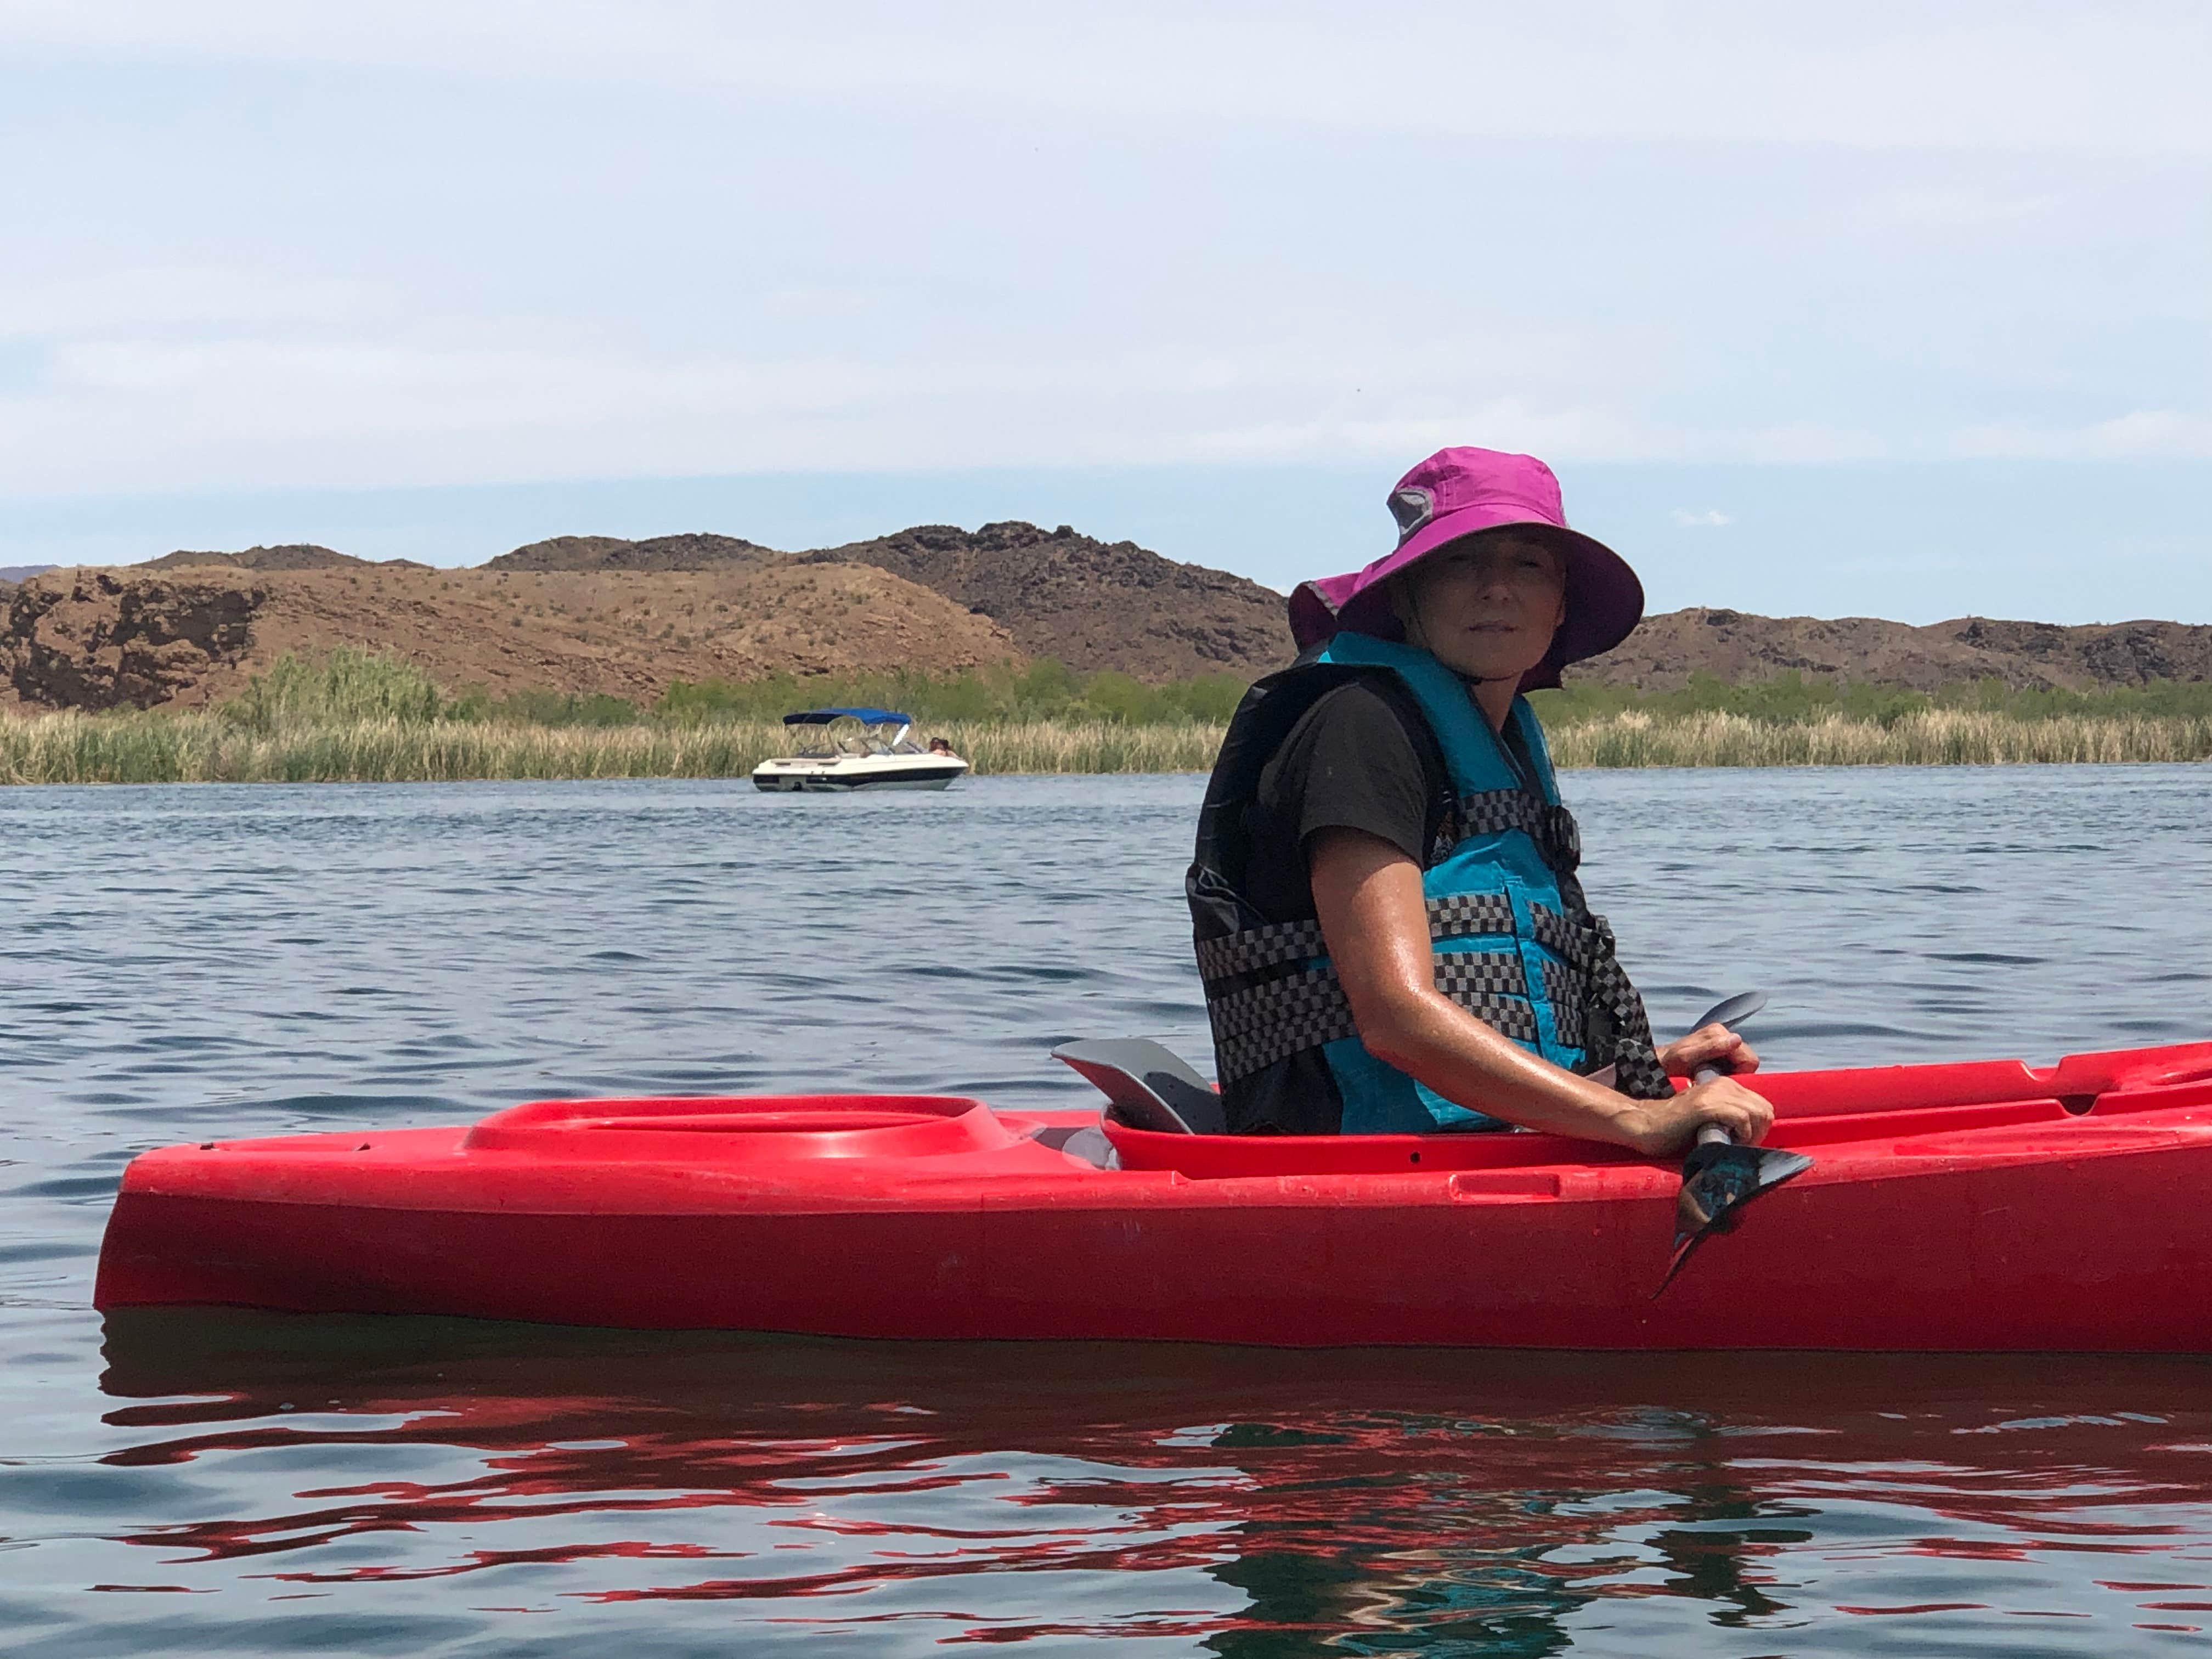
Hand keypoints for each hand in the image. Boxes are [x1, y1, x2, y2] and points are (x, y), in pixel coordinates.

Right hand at [1620, 1074, 1774, 1158]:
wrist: (1644, 1124)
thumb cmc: (1675, 1128)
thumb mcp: (1709, 1116)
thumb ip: (1729, 1116)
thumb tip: (1754, 1131)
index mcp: (1724, 1084)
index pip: (1761, 1105)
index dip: (1757, 1128)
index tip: (1742, 1142)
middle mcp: (1723, 1083)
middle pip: (1764, 1109)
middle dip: (1758, 1132)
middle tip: (1739, 1146)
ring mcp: (1715, 1092)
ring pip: (1757, 1113)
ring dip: (1750, 1135)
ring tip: (1733, 1145)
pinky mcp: (1707, 1104)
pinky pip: (1741, 1118)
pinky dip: (1740, 1135)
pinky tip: (1725, 1141)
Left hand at [1658, 1023, 1760, 1079]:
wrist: (1655, 1065)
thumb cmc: (1667, 1063)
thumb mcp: (1685, 1057)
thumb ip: (1710, 1047)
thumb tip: (1736, 1040)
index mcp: (1718, 1032)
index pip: (1749, 1059)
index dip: (1738, 1073)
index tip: (1720, 1080)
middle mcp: (1722, 1035)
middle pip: (1747, 1063)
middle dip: (1734, 1074)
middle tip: (1712, 1079)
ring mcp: (1721, 1044)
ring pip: (1740, 1067)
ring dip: (1727, 1075)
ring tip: (1707, 1078)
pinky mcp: (1718, 1053)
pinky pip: (1732, 1068)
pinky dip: (1723, 1075)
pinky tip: (1707, 1076)